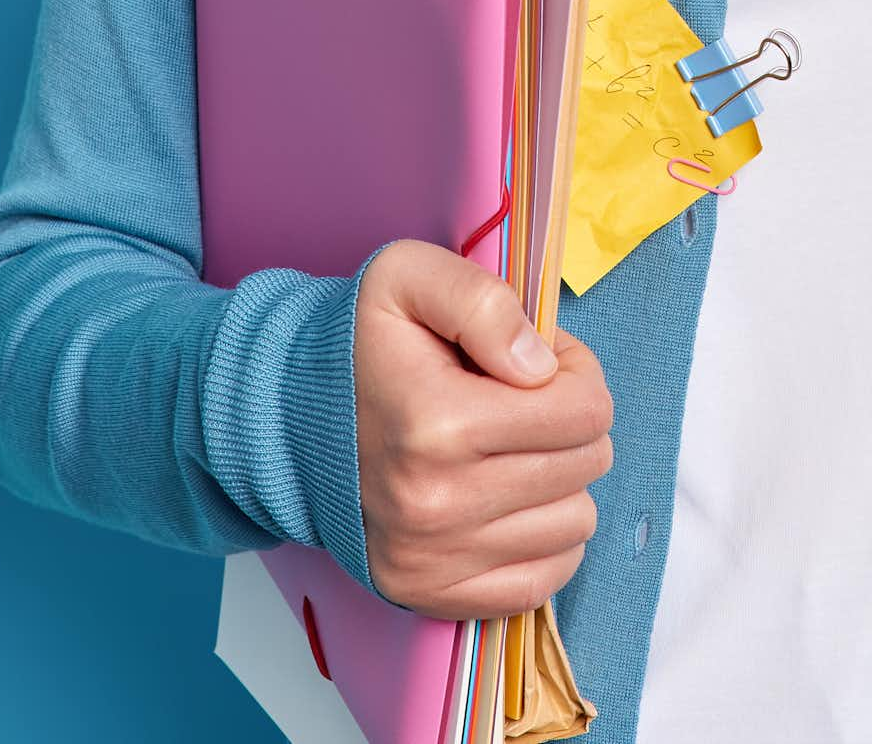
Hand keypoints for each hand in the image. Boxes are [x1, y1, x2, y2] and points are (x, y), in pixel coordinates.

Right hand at [352, 240, 614, 618]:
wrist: (286, 422)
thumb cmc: (358, 345)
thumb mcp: (410, 277)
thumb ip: (483, 301)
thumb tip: (541, 365)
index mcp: (439, 423)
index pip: (583, 411)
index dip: (577, 374)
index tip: (540, 364)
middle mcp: (438, 504)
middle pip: (586, 465)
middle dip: (573, 423)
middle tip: (526, 402)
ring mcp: (434, 559)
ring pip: (574, 525)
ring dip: (561, 482)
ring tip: (514, 449)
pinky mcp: (430, 595)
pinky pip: (541, 582)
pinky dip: (545, 541)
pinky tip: (513, 502)